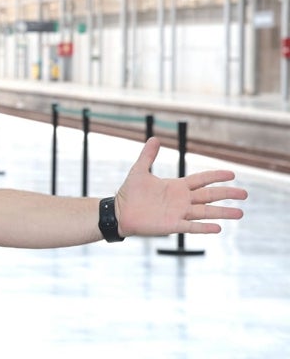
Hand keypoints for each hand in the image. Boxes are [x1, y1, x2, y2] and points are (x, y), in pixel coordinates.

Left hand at [115, 137, 246, 236]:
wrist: (120, 211)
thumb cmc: (129, 192)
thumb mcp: (139, 170)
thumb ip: (148, 155)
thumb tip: (154, 138)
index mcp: (176, 187)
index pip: (201, 180)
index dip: (216, 176)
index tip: (232, 174)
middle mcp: (182, 200)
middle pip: (209, 196)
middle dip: (227, 194)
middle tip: (245, 194)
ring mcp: (179, 213)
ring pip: (206, 212)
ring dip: (222, 213)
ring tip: (240, 213)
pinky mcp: (172, 225)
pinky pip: (192, 226)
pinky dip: (204, 227)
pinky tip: (218, 228)